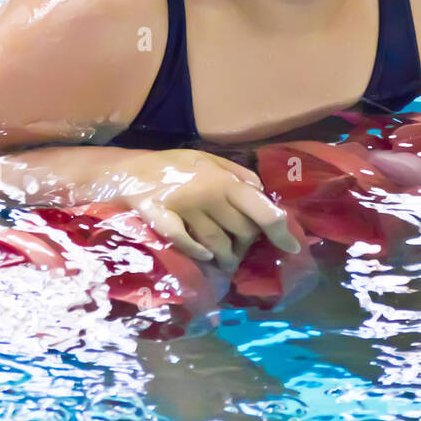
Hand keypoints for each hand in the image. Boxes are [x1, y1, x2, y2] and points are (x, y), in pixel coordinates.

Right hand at [114, 149, 300, 271]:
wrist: (128, 171)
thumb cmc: (172, 166)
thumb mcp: (208, 160)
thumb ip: (238, 174)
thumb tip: (264, 194)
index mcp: (224, 180)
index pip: (262, 210)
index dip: (281, 232)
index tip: (292, 249)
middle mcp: (208, 194)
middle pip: (241, 233)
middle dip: (245, 246)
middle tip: (240, 250)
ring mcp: (184, 208)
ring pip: (218, 244)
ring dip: (225, 257)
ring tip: (225, 261)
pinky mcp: (162, 220)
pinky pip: (187, 243)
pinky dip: (199, 252)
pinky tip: (204, 256)